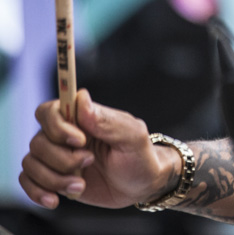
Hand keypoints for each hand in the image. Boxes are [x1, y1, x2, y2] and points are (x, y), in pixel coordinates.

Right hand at [19, 89, 176, 209]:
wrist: (140, 185)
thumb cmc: (139, 156)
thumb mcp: (133, 136)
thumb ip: (108, 120)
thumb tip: (81, 100)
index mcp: (82, 118)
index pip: (49, 110)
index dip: (57, 126)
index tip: (80, 140)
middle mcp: (64, 135)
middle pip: (38, 141)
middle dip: (62, 158)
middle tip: (89, 162)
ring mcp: (56, 157)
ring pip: (31, 163)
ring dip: (54, 178)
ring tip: (80, 185)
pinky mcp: (52, 177)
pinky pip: (27, 181)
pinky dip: (37, 192)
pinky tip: (55, 199)